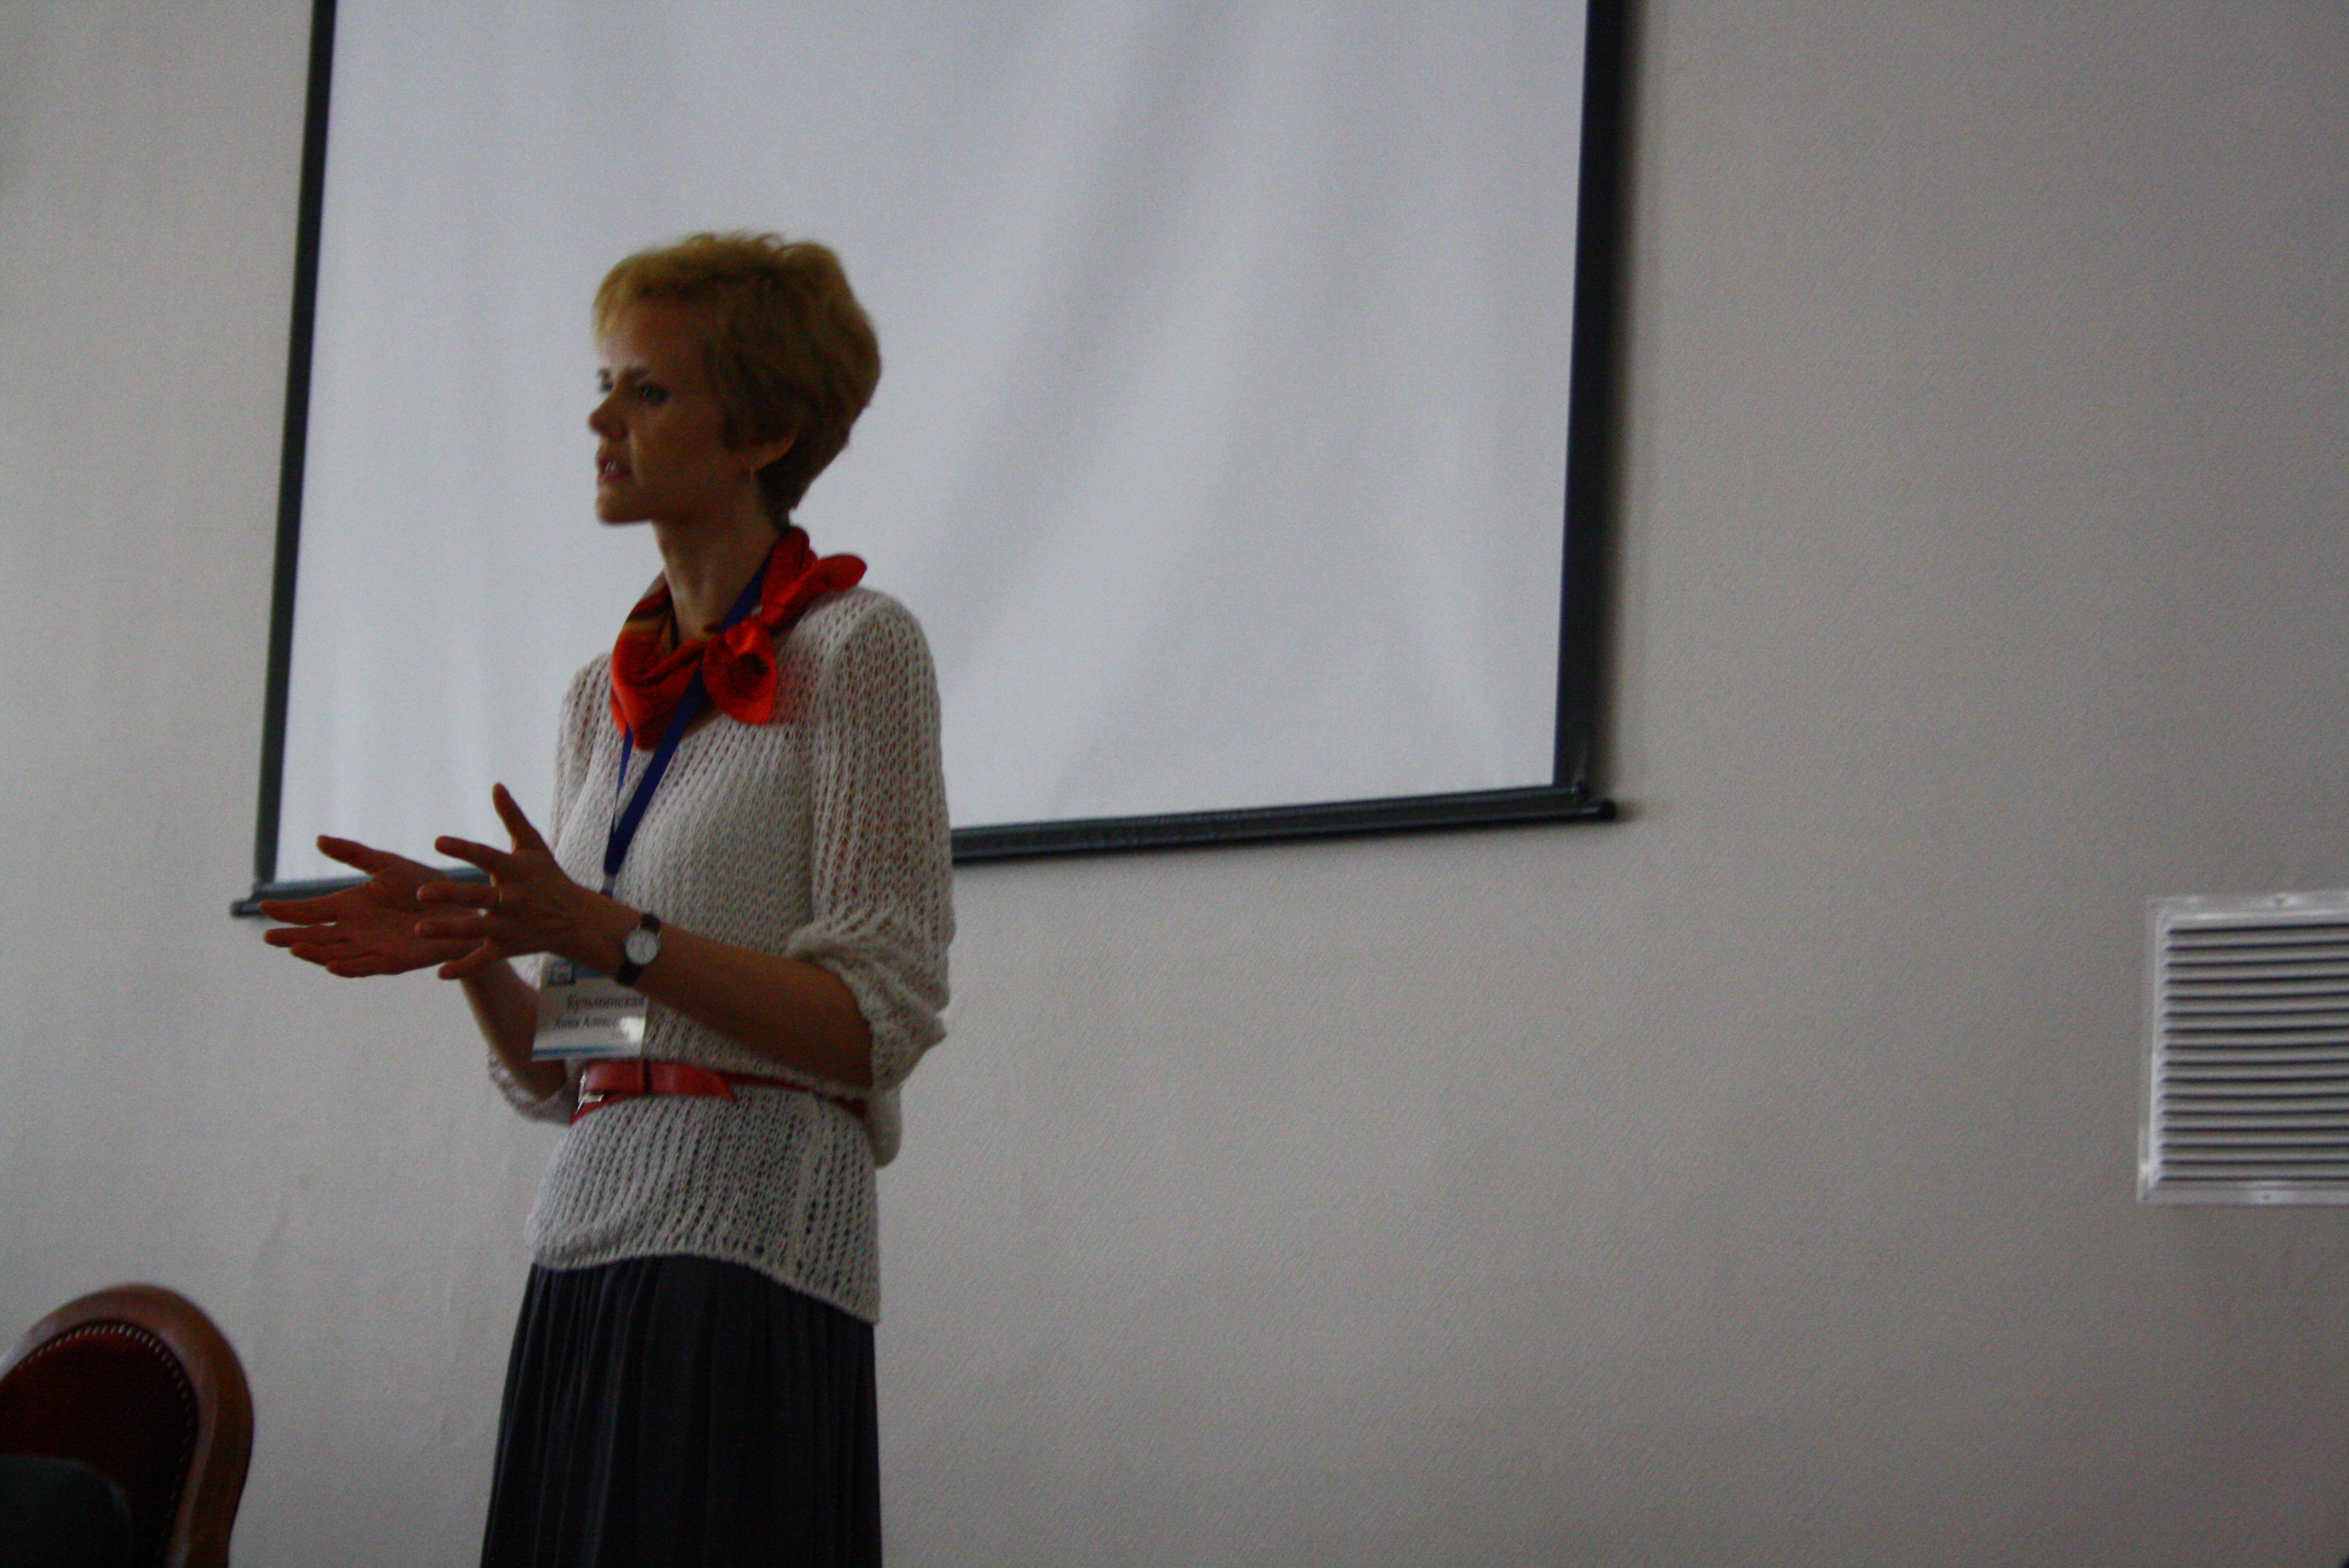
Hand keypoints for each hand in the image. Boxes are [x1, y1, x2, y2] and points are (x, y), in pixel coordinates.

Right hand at [259, 837, 474, 977]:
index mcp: (350, 906)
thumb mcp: (387, 865)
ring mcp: (372, 947)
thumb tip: (318, 839)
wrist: (462, 906)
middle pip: (316, 936)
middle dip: (293, 937)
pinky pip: (366, 966)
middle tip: (269, 937)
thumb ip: (354, 854)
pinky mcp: (393, 961)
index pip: (311, 910)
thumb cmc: (423, 885)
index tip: (264, 906)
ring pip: (335, 953)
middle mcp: (355, 929)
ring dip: (315, 952)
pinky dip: (348, 966)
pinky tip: (331, 964)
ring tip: (294, 947)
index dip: (288, 910)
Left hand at [417, 784, 616, 980]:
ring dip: (449, 930)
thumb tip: (496, 786)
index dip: (464, 849)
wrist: (577, 918)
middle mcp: (511, 899)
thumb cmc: (547, 877)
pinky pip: (485, 960)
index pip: (486, 856)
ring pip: (475, 929)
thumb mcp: (533, 845)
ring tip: (420, 929)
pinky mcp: (508, 948)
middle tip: (421, 893)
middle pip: (477, 897)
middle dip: (450, 895)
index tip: (438, 841)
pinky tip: (442, 973)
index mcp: (514, 870)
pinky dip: (465, 967)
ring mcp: (509, 926)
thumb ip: (512, 817)